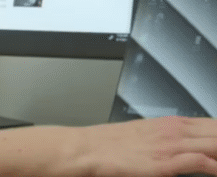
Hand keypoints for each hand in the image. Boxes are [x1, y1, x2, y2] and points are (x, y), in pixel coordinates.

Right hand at [73, 117, 216, 176]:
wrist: (86, 149)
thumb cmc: (109, 144)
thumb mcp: (143, 134)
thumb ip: (165, 137)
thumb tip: (179, 144)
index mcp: (170, 123)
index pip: (213, 125)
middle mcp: (173, 131)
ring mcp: (170, 146)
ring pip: (214, 143)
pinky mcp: (164, 163)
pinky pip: (200, 162)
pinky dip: (214, 167)